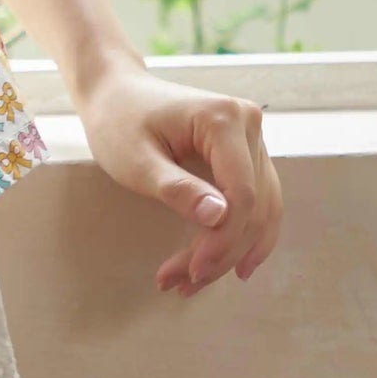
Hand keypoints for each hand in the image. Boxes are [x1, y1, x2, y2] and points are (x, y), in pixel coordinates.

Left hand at [76, 59, 282, 295]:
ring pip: (261, 208)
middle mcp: (249, 123)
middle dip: (221, 252)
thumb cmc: (118, 121)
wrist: (116, 92)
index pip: (242, 195)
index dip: (222, 241)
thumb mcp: (136, 160)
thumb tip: (220, 217)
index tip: (191, 271)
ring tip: (194, 282)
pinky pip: (257, 199)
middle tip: (180, 285)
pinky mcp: (246, 151)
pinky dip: (243, 234)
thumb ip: (176, 188)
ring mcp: (252, 137)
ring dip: (233, 250)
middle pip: (254, 206)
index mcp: (224, 119)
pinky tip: (231, 264)